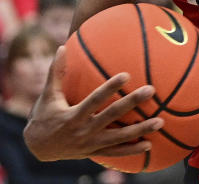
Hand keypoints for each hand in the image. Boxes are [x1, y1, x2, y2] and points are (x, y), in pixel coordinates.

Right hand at [24, 47, 163, 161]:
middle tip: (151, 90)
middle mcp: (83, 130)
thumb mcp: (48, 96)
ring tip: (160, 121)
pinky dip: (132, 150)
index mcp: (73, 115)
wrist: (38, 147)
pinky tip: (150, 145)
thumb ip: (56, 72)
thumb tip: (63, 46)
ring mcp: (91, 143)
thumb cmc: (45, 115)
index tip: (127, 75)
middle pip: (111, 116)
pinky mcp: (95, 152)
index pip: (95, 100)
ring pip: (119, 137)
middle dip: (131, 103)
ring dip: (140, 130)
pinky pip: (116, 153)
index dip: (110, 88)